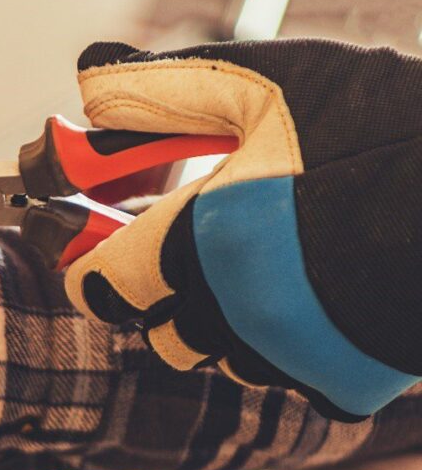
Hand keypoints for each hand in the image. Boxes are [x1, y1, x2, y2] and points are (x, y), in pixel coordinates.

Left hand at [63, 39, 421, 419]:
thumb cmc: (383, 122)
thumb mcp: (268, 84)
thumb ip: (165, 92)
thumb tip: (87, 84)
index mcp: (203, 239)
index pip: (103, 290)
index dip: (96, 277)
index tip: (101, 264)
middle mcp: (236, 310)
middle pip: (163, 338)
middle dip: (171, 305)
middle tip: (211, 259)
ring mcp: (291, 355)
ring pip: (226, 362)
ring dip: (235, 329)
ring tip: (285, 271)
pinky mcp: (345, 384)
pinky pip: (293, 385)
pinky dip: (300, 355)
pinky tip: (330, 304)